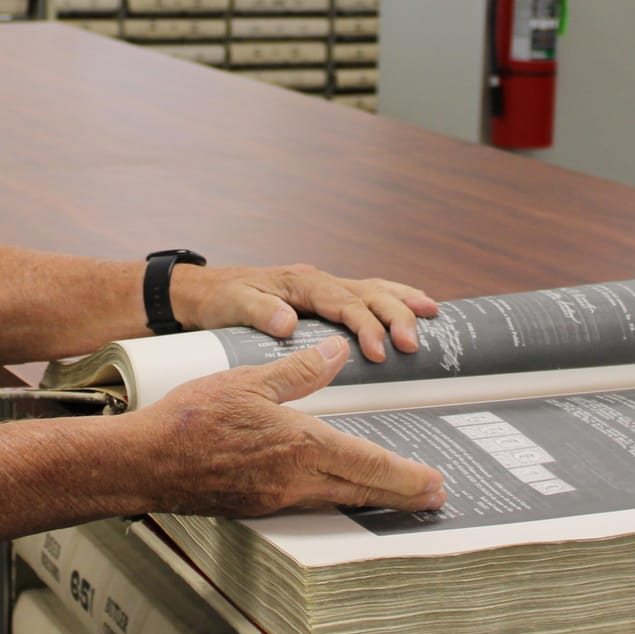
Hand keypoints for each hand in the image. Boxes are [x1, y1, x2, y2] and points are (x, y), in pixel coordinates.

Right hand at [131, 335, 445, 515]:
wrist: (146, 462)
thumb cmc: (192, 418)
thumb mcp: (249, 380)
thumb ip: (300, 370)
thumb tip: (338, 352)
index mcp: (300, 447)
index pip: (369, 465)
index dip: (407, 477)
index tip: (436, 482)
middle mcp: (295, 481)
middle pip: (364, 492)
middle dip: (403, 496)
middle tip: (434, 498)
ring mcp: (277, 499)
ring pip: (339, 500)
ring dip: (373, 498)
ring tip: (398, 493)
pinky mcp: (259, 506)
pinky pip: (311, 503)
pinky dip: (337, 497)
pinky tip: (340, 489)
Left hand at [172, 262, 438, 360]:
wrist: (202, 293)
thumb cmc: (218, 300)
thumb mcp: (231, 306)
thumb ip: (259, 312)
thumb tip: (288, 323)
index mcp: (300, 283)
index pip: (342, 302)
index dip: (363, 325)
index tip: (376, 351)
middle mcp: (317, 281)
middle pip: (366, 293)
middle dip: (393, 316)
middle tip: (412, 344)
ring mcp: (323, 288)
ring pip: (373, 289)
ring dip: (402, 302)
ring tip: (432, 314)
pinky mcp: (324, 300)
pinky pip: (365, 296)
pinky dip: (391, 300)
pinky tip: (412, 310)